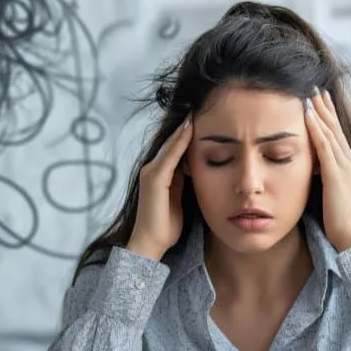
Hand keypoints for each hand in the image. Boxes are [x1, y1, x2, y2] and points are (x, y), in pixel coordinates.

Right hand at [127, 117, 192, 260]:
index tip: (200, 118)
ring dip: (183, 129)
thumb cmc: (166, 226)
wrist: (150, 243)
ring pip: (170, 146)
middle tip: (198, 107)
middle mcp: (151, 170)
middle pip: (171, 143)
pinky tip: (189, 129)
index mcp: (159, 175)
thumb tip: (196, 170)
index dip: (186, 134)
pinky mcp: (154, 179)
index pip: (175, 149)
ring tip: (195, 111)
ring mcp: (151, 173)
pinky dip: (179, 142)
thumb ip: (184, 184)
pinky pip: (170, 156)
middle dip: (184, 127)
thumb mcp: (179, 200)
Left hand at [304, 88, 350, 251]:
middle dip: (324, 107)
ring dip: (319, 111)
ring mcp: (345, 167)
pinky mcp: (336, 174)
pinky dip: (316, 128)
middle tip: (314, 88)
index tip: (318, 101)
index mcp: (349, 167)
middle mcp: (350, 162)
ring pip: (330, 132)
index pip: (336, 136)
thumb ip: (323, 180)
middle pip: (335, 128)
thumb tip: (310, 171)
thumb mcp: (330, 195)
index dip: (327, 118)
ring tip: (309, 94)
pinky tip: (307, 115)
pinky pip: (324, 146)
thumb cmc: (339, 223)